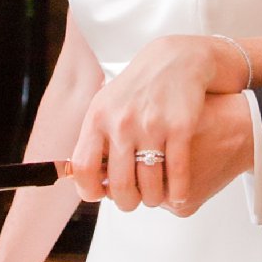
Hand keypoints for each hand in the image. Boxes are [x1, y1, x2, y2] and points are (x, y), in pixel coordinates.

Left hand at [70, 35, 226, 209]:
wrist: (176, 60)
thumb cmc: (136, 89)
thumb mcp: (106, 105)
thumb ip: (94, 139)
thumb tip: (81, 177)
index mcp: (97, 119)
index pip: (83, 168)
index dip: (90, 190)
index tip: (100, 196)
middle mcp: (121, 123)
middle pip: (119, 183)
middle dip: (127, 202)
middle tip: (134, 202)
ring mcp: (151, 125)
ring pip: (150, 183)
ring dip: (154, 198)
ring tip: (156, 197)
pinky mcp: (180, 126)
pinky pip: (177, 172)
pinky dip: (178, 191)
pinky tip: (179, 195)